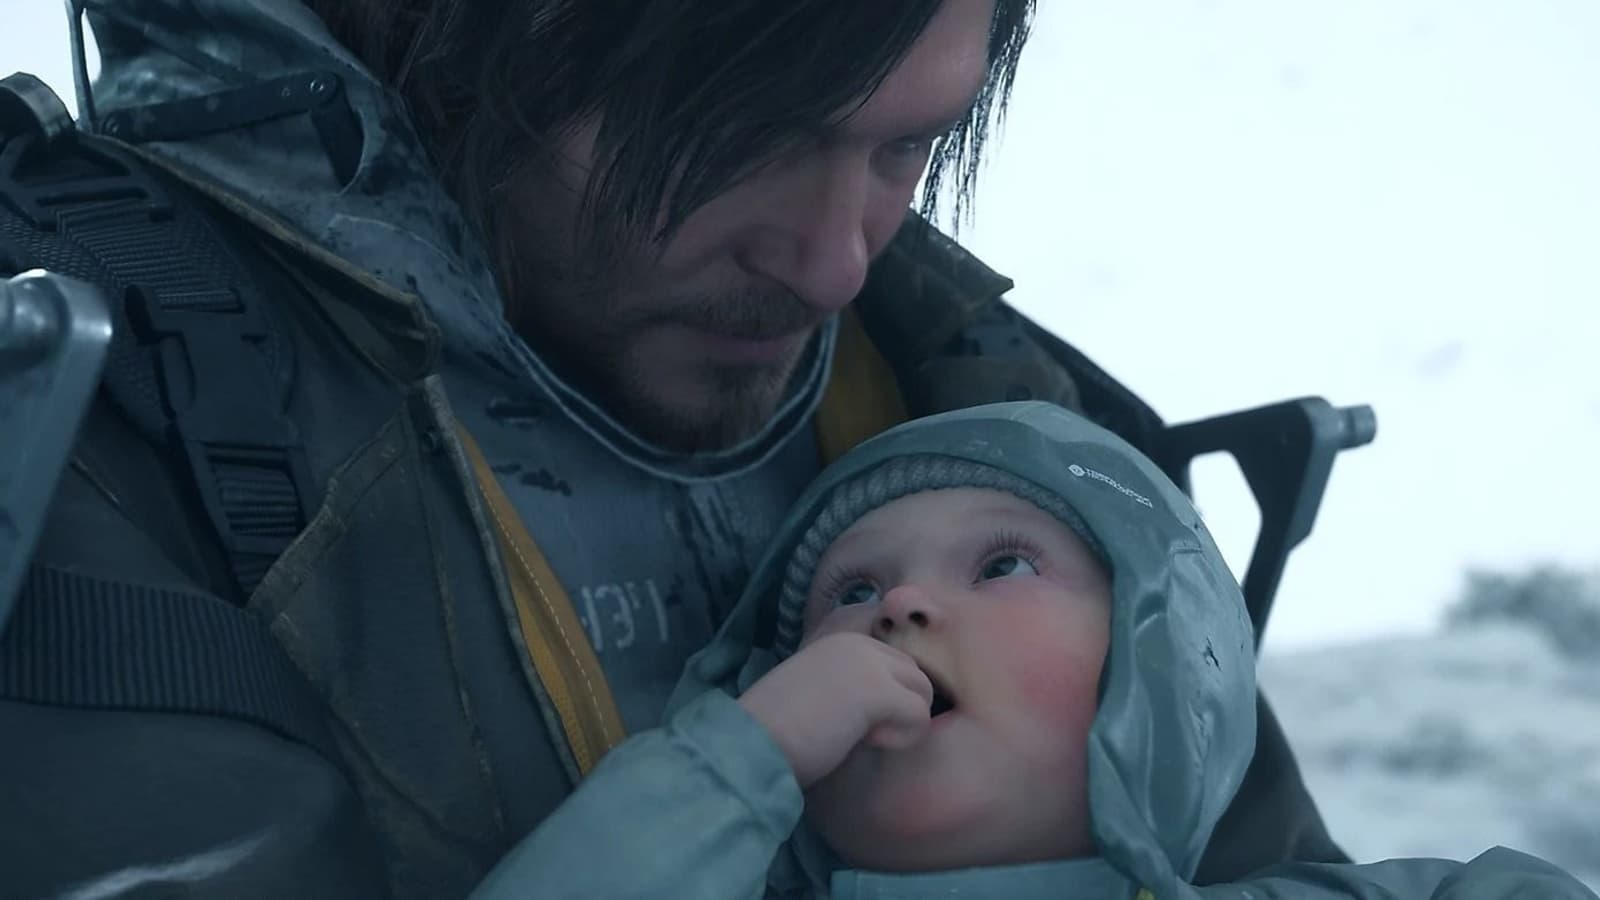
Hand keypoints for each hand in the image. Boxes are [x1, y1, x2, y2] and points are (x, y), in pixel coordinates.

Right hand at [737, 632, 932, 787]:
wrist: (751, 742)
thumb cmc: (778, 729)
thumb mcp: (822, 690)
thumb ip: (853, 684)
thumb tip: (892, 703)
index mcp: (841, 637)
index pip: (898, 658)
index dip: (891, 693)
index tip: (860, 718)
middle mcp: (858, 640)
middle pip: (916, 673)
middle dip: (900, 707)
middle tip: (863, 731)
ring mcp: (869, 661)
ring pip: (923, 691)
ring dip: (901, 723)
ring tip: (863, 736)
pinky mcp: (877, 690)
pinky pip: (919, 715)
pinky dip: (900, 738)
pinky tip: (865, 742)